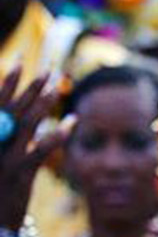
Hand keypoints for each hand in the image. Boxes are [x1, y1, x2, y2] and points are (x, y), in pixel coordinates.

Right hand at [0, 69, 67, 230]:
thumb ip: (5, 134)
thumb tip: (15, 114)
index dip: (7, 82)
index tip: (19, 60)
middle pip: (13, 109)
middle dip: (31, 86)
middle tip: (51, 67)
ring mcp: (4, 160)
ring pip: (26, 124)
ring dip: (44, 103)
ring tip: (59, 85)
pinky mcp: (20, 176)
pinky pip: (39, 152)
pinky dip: (56, 136)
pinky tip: (73, 122)